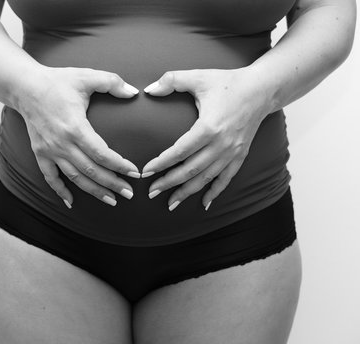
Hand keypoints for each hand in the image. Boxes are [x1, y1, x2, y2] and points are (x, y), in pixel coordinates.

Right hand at [16, 65, 140, 207]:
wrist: (25, 87)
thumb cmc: (58, 81)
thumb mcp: (87, 76)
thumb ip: (112, 82)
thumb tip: (134, 92)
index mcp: (75, 127)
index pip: (102, 153)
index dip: (119, 165)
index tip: (134, 172)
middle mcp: (62, 143)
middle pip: (91, 171)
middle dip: (112, 184)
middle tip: (129, 193)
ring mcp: (50, 150)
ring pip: (74, 178)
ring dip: (94, 191)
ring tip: (111, 200)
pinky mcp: (40, 153)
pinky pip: (50, 177)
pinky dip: (60, 191)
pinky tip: (71, 202)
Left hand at [141, 67, 273, 210]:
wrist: (262, 89)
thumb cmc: (228, 82)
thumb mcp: (198, 77)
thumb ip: (172, 80)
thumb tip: (148, 89)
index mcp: (209, 126)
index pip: (180, 151)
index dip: (161, 163)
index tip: (146, 172)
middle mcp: (221, 144)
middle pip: (191, 169)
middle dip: (169, 183)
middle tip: (151, 192)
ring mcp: (232, 152)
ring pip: (206, 178)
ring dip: (187, 192)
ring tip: (170, 203)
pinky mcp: (241, 155)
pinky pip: (226, 178)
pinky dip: (215, 192)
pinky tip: (203, 203)